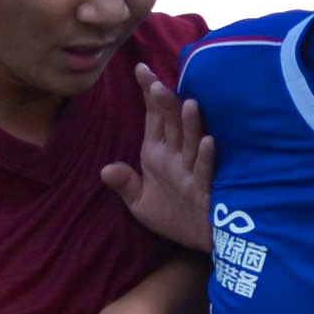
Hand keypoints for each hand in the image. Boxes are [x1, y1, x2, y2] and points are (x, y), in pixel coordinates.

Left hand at [101, 65, 215, 250]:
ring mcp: (193, 169)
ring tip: (187, 103)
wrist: (198, 244)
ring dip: (190, 123)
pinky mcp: (207, 187)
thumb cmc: (173, 217)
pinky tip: (207, 141)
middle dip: (164, 102)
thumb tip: (106, 170)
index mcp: (158, 152)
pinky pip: (207, 169)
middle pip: (171, 122)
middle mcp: (177, 154)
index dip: (148, 93)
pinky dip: (207, 156)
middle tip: (156, 82)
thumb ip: (125, 185)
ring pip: (192, 140)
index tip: (140, 69)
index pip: (153, 117)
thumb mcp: (140, 203)